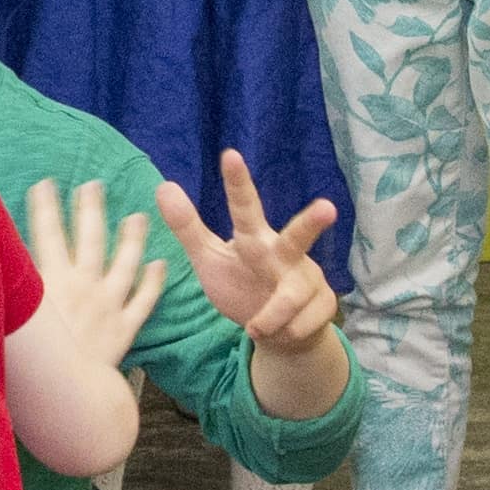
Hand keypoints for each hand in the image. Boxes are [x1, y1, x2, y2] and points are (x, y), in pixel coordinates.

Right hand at [21, 178, 163, 378]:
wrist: (67, 396)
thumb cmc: (31, 363)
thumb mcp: (10, 321)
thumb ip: (9, 293)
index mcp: (50, 284)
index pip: (46, 234)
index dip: (45, 206)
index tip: (46, 184)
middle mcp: (82, 288)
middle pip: (88, 239)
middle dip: (90, 209)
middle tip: (94, 185)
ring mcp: (106, 307)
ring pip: (123, 264)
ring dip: (131, 238)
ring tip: (138, 217)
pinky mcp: (123, 330)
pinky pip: (143, 302)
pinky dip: (154, 283)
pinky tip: (160, 264)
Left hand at [155, 151, 343, 353]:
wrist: (280, 334)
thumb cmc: (241, 286)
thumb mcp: (209, 259)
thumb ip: (188, 227)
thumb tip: (162, 186)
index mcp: (254, 239)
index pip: (245, 208)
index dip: (237, 184)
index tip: (230, 155)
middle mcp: (286, 254)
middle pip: (297, 237)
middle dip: (311, 223)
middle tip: (327, 207)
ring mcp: (309, 278)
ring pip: (294, 295)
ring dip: (273, 315)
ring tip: (256, 327)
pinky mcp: (325, 305)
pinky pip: (305, 323)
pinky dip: (287, 332)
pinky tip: (282, 333)